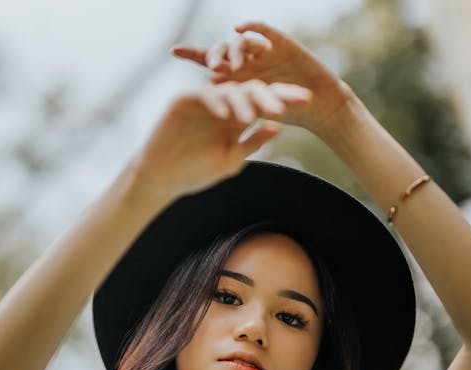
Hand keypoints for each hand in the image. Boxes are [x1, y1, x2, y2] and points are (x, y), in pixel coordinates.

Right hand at [133, 79, 312, 199]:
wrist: (163, 178)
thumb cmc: (196, 172)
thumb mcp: (231, 160)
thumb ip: (252, 143)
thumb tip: (278, 128)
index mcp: (238, 117)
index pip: (265, 103)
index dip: (286, 100)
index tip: (307, 102)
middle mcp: (224, 104)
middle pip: (252, 91)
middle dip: (269, 96)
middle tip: (283, 105)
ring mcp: (204, 100)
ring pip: (230, 91)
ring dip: (242, 102)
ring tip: (251, 116)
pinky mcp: (184, 100)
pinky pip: (204, 95)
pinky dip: (216, 103)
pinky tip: (226, 115)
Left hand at [171, 20, 353, 133]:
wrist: (319, 106)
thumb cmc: (289, 115)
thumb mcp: (258, 114)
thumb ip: (236, 104)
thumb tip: (209, 94)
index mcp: (239, 78)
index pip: (211, 64)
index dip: (193, 54)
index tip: (174, 50)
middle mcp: (247, 61)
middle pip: (222, 49)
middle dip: (213, 53)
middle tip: (212, 66)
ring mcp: (263, 51)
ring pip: (239, 41)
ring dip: (233, 51)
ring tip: (233, 67)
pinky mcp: (280, 42)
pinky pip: (260, 29)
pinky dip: (250, 27)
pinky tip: (239, 27)